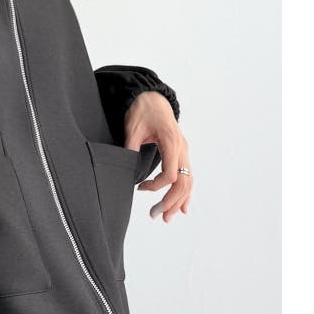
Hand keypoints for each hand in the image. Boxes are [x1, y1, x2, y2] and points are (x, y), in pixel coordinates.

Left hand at [124, 91, 192, 222]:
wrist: (152, 97)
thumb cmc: (142, 110)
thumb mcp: (132, 128)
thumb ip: (131, 148)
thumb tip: (125, 169)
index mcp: (172, 142)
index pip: (170, 174)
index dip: (156, 186)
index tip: (140, 188)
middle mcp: (182, 148)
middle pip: (183, 182)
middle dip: (171, 201)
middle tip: (158, 216)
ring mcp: (184, 150)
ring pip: (188, 181)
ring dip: (179, 200)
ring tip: (168, 216)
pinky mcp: (181, 152)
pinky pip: (187, 175)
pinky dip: (185, 192)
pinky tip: (183, 206)